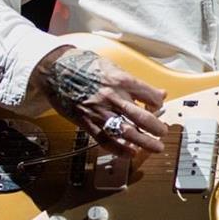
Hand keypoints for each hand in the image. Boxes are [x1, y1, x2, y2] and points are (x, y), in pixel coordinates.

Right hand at [35, 46, 166, 154]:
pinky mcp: (87, 122)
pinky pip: (106, 140)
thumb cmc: (84, 66)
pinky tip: (130, 153)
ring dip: (144, 142)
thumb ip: (136, 83)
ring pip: (127, 132)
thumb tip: (159, 93)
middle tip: (163, 133)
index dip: (159, 104)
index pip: (150, 96)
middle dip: (157, 129)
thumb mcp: (114, 67)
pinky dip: (119, 149)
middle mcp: (113, 97)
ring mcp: (100, 111)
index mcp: (121, 80)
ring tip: (155, 147)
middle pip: (142, 118)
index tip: (158, 107)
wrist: (55, 69)